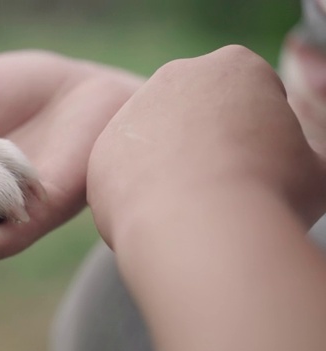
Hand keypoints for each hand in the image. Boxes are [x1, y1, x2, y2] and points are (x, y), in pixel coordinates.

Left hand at [87, 45, 325, 248]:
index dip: (262, 135)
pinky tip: (160, 218)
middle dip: (211, 144)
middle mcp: (176, 77)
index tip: (263, 166)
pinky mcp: (101, 152)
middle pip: (199, 114)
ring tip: (193, 209)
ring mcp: (132, 113)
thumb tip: (293, 171)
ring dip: (173, 169)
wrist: (199, 227)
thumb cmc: (268, 193)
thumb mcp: (314, 172)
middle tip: (226, 187)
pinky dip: (141, 195)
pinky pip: (127, 174)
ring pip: (159, 144)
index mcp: (234, 67)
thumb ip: (301, 159)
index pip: (251, 95)